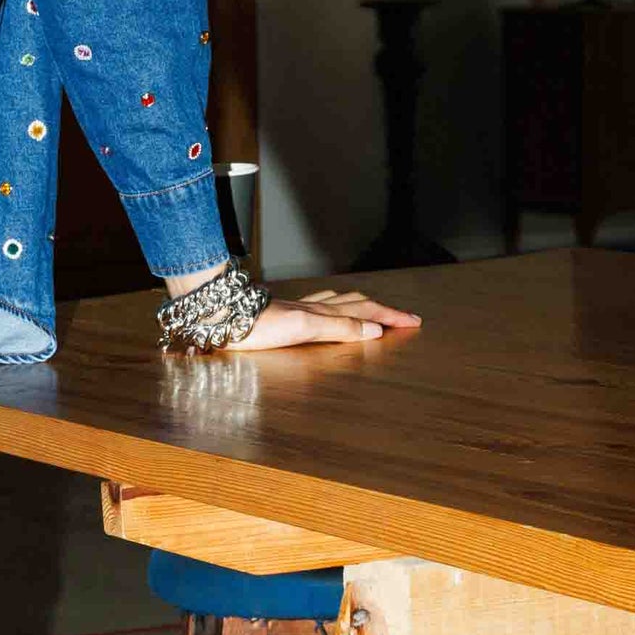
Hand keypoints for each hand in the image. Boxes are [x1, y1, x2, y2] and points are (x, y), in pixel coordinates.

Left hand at [231, 286, 422, 351]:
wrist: (220, 317)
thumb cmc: (257, 326)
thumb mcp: (304, 328)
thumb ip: (339, 328)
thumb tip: (375, 330)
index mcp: (322, 313)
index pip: (366, 313)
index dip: (390, 317)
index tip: (413, 322)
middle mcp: (313, 309)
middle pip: (356, 304)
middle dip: (383, 310)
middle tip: (404, 317)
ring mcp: (298, 310)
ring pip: (339, 303)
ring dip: (361, 306)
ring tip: (375, 309)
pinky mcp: (283, 316)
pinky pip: (319, 308)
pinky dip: (335, 308)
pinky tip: (326, 310)